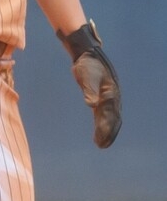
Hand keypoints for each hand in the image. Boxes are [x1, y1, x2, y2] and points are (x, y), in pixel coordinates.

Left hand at [57, 21, 121, 148]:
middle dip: (108, 133)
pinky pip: (103, 115)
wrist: (87, 55)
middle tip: (102, 146)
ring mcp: (108, 98)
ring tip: (100, 144)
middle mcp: (112, 98)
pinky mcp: (101, 97)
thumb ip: (89, 90)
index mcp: (111, 94)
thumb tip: (91, 104)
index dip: (107, 128)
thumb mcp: (86, 75)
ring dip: (106, 131)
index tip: (101, 140)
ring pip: (109, 119)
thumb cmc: (87, 65)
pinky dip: (101, 124)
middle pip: (113, 119)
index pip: (110, 115)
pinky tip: (97, 134)